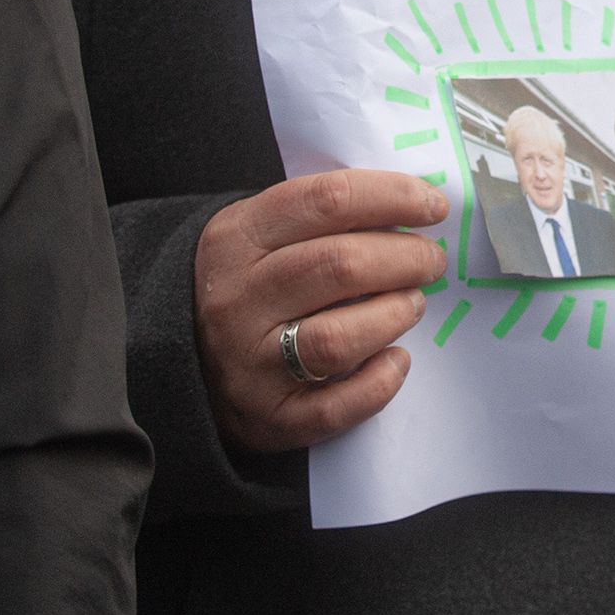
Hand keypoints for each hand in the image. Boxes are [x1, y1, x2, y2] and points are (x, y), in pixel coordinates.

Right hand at [194, 169, 447, 454]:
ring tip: (412, 305)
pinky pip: (336, 407)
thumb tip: (417, 204)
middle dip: (406, 258)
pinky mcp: (268, 418)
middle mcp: (238, 299)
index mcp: (238, 237)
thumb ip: (324, 216)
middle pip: (341, 265)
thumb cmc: (250, 284)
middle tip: (430, 261)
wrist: (180, 361)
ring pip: (339, 338)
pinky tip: (396, 360)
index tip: (434, 205)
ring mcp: (248, 363)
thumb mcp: (262, 232)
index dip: (393, 196)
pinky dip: (380, 383)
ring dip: (394, 315)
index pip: (328, 200)